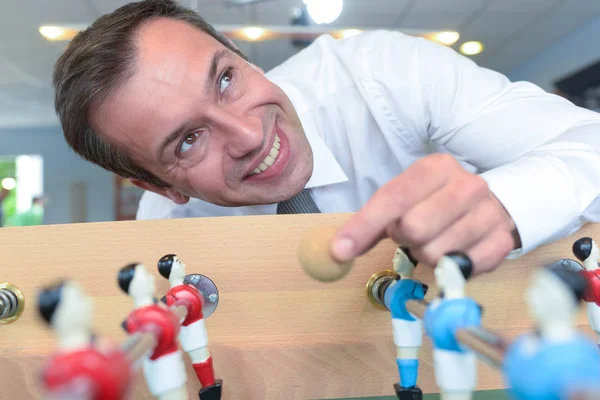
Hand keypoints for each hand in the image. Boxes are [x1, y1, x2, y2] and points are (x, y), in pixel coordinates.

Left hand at [330, 153, 519, 273]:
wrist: (494, 204)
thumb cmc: (437, 203)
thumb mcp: (404, 200)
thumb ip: (371, 223)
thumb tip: (339, 250)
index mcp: (436, 167)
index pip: (394, 198)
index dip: (364, 226)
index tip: (340, 250)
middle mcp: (467, 185)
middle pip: (415, 227)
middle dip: (404, 239)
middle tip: (410, 234)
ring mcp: (489, 213)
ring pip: (436, 252)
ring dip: (425, 255)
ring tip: (433, 241)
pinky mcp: (502, 241)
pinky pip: (462, 269)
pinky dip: (449, 269)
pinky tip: (452, 253)